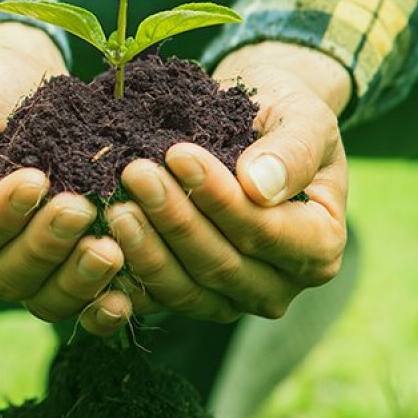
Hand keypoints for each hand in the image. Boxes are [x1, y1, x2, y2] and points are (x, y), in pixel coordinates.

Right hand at [0, 23, 128, 332]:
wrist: (19, 85)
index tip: (36, 180)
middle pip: (1, 276)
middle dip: (44, 245)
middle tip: (81, 207)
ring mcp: (11, 277)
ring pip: (39, 299)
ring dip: (76, 279)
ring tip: (109, 248)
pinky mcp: (53, 278)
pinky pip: (72, 305)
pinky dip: (96, 306)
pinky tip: (122, 297)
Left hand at [104, 41, 351, 321]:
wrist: (253, 124)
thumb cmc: (285, 116)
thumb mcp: (304, 118)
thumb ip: (291, 151)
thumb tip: (261, 186)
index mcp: (320, 247)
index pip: (266, 233)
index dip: (220, 199)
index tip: (178, 154)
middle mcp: (279, 285)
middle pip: (222, 267)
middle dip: (175, 221)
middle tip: (135, 174)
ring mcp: (232, 299)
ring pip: (186, 291)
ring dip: (146, 251)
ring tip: (114, 205)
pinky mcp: (189, 298)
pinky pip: (155, 300)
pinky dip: (125, 277)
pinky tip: (97, 244)